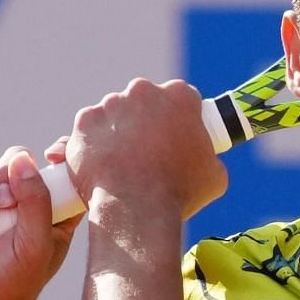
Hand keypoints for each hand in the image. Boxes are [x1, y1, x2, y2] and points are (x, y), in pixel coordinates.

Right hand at [0, 140, 81, 299]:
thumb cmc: (15, 281)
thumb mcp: (35, 244)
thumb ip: (36, 201)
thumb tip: (24, 160)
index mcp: (55, 211)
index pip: (65, 170)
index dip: (62, 153)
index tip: (52, 155)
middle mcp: (23, 204)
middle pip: (18, 161)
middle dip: (9, 177)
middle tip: (6, 207)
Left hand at [69, 78, 226, 219]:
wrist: (137, 209)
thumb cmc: (180, 192)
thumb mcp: (215, 174)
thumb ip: (208, 156)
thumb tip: (202, 160)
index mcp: (180, 96)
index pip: (182, 97)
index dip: (181, 116)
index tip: (177, 133)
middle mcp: (143, 91)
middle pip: (146, 100)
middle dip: (147, 119)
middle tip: (150, 149)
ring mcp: (110, 104)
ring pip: (115, 113)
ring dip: (119, 130)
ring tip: (124, 163)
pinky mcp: (84, 121)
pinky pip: (90, 129)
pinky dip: (94, 143)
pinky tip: (104, 164)